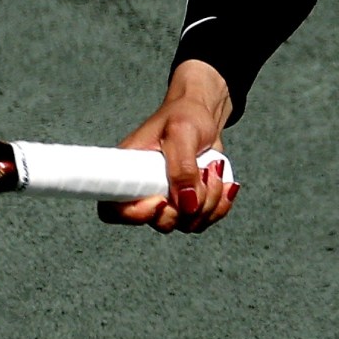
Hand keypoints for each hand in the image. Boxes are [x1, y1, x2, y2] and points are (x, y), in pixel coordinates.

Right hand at [103, 59, 241, 233]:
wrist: (203, 117)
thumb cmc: (184, 115)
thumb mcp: (181, 132)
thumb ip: (182, 168)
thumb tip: (187, 204)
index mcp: (129, 172)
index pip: (115, 210)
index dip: (136, 215)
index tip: (161, 200)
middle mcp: (145, 192)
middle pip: (161, 223)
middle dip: (189, 204)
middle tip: (202, 172)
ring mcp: (168, 202)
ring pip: (188, 223)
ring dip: (210, 200)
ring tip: (213, 168)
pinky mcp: (189, 205)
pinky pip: (205, 219)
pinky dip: (220, 204)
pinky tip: (222, 181)